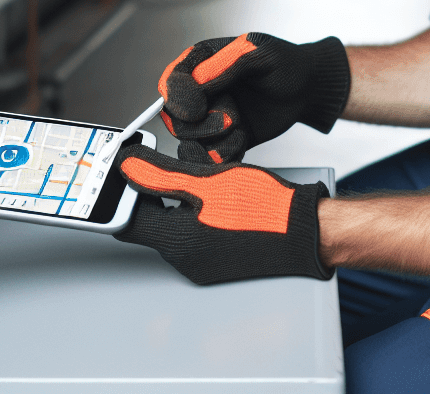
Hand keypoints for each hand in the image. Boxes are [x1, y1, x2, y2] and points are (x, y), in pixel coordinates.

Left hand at [113, 144, 332, 284]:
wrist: (307, 232)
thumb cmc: (265, 208)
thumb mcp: (208, 181)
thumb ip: (162, 175)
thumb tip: (129, 167)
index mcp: (176, 242)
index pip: (125, 220)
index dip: (122, 192)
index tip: (129, 168)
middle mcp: (185, 260)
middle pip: (149, 223)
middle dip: (151, 193)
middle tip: (162, 165)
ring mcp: (203, 263)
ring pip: (172, 226)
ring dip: (175, 201)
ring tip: (196, 175)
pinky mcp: (219, 260)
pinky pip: (193, 234)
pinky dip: (194, 213)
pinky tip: (213, 195)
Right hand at [157, 32, 349, 163]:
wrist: (307, 88)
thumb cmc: (285, 63)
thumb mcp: (258, 52)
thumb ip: (226, 64)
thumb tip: (196, 81)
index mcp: (201, 64)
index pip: (170, 83)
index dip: (178, 98)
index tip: (199, 106)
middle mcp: (200, 93)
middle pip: (174, 118)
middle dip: (200, 125)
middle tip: (232, 119)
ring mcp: (210, 118)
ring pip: (189, 142)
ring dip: (213, 141)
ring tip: (240, 128)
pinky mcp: (224, 140)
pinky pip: (210, 158)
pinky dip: (224, 155)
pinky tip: (242, 141)